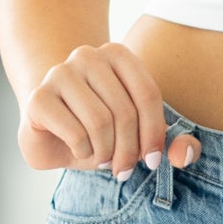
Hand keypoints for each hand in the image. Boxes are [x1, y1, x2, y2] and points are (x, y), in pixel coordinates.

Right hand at [18, 40, 201, 177]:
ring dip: (106, 153)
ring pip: (100, 123)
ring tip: (102, 157)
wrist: (50, 131)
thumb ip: (174, 144)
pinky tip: (80, 150)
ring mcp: (59, 73)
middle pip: (125, 111)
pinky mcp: (38, 98)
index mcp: (117, 55)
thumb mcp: (142, 137)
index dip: (155, 134)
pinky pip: (75, 133)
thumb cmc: (100, 130)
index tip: (152, 160)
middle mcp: (87, 55)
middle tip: (123, 169)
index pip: (148, 94)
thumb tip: (184, 156)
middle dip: (129, 150)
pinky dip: (83, 152)